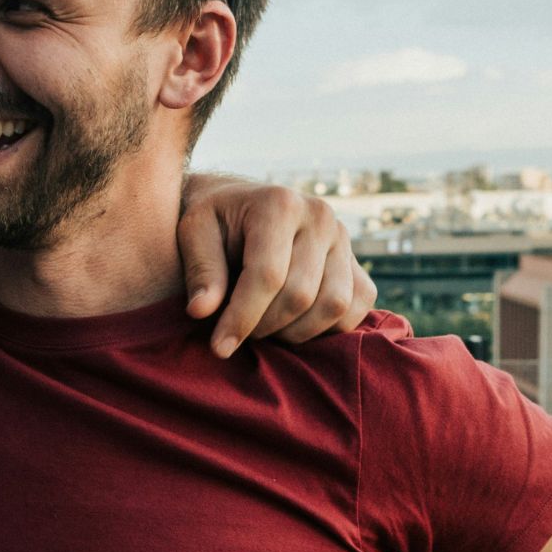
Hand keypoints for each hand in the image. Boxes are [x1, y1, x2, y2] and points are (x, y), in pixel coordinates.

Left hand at [178, 175, 376, 356]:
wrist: (241, 204)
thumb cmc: (214, 221)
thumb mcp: (193, 233)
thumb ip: (201, 270)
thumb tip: (201, 311)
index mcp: (278, 204)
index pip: (267, 275)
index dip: (242, 318)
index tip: (219, 347)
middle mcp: (320, 217)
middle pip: (300, 294)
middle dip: (265, 326)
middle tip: (239, 331)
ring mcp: (344, 238)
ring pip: (334, 305)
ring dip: (296, 332)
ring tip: (264, 327)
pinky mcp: (356, 261)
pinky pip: (358, 306)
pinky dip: (328, 328)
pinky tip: (292, 325)